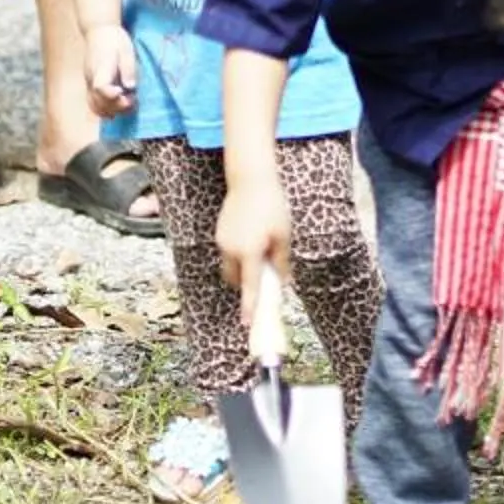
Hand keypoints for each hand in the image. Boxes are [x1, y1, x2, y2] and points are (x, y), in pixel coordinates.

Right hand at [84, 25, 139, 116]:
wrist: (99, 32)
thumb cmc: (114, 40)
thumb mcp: (126, 50)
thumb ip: (128, 69)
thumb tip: (130, 87)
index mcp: (100, 69)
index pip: (100, 88)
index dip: (112, 96)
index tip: (124, 93)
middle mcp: (91, 79)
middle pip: (98, 102)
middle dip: (117, 107)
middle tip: (132, 101)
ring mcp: (89, 84)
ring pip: (95, 106)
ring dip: (112, 110)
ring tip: (128, 103)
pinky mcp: (90, 86)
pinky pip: (94, 103)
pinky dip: (105, 109)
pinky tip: (118, 106)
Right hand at [216, 177, 292, 315]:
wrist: (251, 180)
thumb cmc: (272, 207)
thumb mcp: (283, 235)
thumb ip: (282, 262)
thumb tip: (284, 282)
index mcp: (249, 252)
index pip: (249, 286)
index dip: (249, 306)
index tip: (247, 323)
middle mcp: (231, 249)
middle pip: (236, 279)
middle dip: (246, 283)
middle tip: (264, 272)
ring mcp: (222, 240)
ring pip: (231, 266)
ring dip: (243, 267)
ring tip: (261, 247)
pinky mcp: (220, 232)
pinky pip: (229, 251)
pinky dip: (239, 253)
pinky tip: (253, 235)